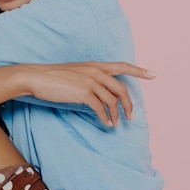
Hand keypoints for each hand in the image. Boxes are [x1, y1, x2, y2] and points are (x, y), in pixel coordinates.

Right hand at [21, 62, 155, 126]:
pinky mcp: (83, 92)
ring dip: (116, 115)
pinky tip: (106, 124)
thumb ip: (90, 78)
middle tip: (131, 117)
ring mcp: (89, 81)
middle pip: (121, 89)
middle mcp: (95, 71)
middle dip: (129, 104)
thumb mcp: (75, 73)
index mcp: (95, 65)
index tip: (153, 74)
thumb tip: (100, 93)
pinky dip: (105, 118)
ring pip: (112, 100)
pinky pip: (100, 108)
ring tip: (115, 124)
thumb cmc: (53, 77)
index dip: (139, 70)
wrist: (36, 77)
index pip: (122, 66)